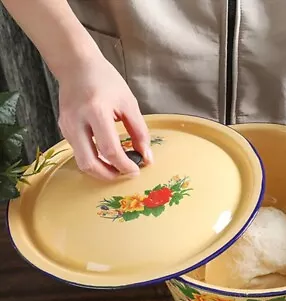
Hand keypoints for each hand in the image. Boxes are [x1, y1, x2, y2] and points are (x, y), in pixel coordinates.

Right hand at [58, 54, 152, 179]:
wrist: (76, 66)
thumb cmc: (105, 81)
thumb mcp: (129, 103)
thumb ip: (139, 132)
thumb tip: (147, 157)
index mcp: (96, 111)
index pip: (110, 150)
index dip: (124, 165)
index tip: (136, 171)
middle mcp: (77, 122)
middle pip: (90, 163)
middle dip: (109, 175)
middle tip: (124, 174)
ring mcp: (67, 127)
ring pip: (82, 162)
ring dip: (100, 170)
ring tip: (117, 167)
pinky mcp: (63, 129)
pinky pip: (78, 152)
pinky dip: (93, 159)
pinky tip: (105, 156)